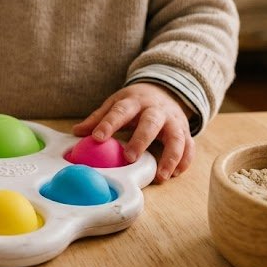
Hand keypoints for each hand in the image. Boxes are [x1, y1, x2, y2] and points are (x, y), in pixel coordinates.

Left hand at [72, 83, 193, 182]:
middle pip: (151, 122)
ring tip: (161, 175)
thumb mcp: (116, 104)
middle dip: (141, 140)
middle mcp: (156, 110)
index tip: (97, 137)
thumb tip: (77, 132)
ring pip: (176, 137)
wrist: (164, 91)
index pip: (120, 111)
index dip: (109, 124)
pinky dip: (185, 160)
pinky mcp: (185, 131)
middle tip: (130, 157)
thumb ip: (99, 118)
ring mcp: (173, 121)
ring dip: (170, 157)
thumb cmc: (135, 103)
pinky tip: (175, 174)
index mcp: (134, 101)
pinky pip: (189, 146)